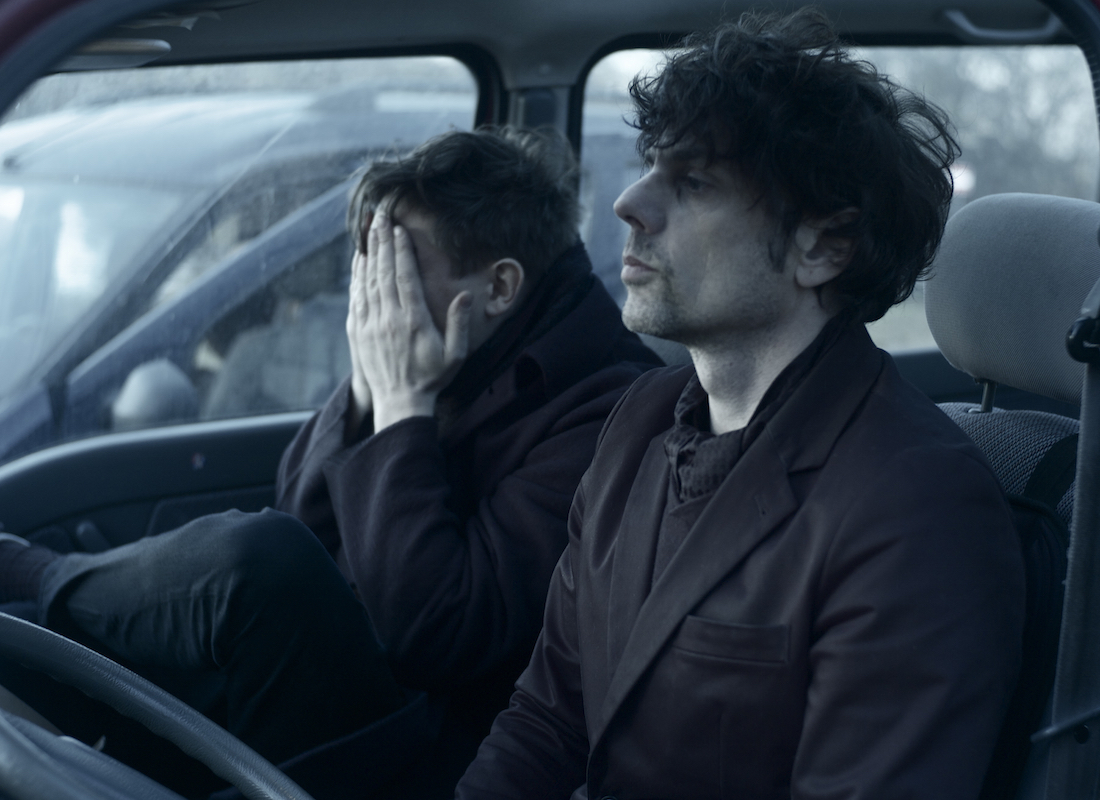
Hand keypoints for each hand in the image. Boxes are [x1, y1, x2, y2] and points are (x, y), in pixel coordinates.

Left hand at [348, 211, 471, 432]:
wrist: (399, 403)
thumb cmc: (431, 378)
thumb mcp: (455, 355)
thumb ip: (459, 324)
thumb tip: (467, 295)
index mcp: (413, 321)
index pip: (405, 278)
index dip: (400, 251)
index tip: (399, 230)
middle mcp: (388, 319)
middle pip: (383, 272)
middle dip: (381, 241)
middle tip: (380, 216)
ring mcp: (370, 324)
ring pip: (367, 280)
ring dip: (369, 252)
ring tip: (369, 229)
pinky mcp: (358, 331)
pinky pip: (356, 296)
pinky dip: (357, 274)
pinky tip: (360, 259)